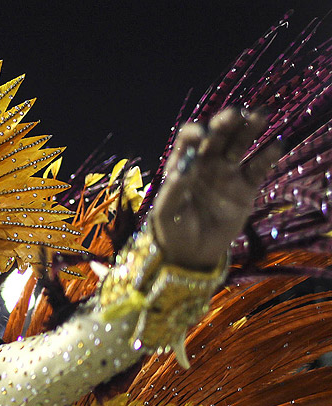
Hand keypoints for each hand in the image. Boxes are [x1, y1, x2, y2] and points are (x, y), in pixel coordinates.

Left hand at [151, 108, 281, 270]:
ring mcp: (227, 173)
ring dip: (249, 129)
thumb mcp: (166, 213)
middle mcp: (206, 163)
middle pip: (217, 136)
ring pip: (239, 145)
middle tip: (235, 115)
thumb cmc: (173, 229)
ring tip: (261, 115)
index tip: (201, 136)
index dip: (194, 134)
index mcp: (183, 165)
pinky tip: (277, 144)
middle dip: (225, 123)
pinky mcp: (245, 187)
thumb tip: (181, 171)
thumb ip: (173, 191)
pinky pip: (258, 168)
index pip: (188, 140)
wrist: (193, 252)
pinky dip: (268, 156)